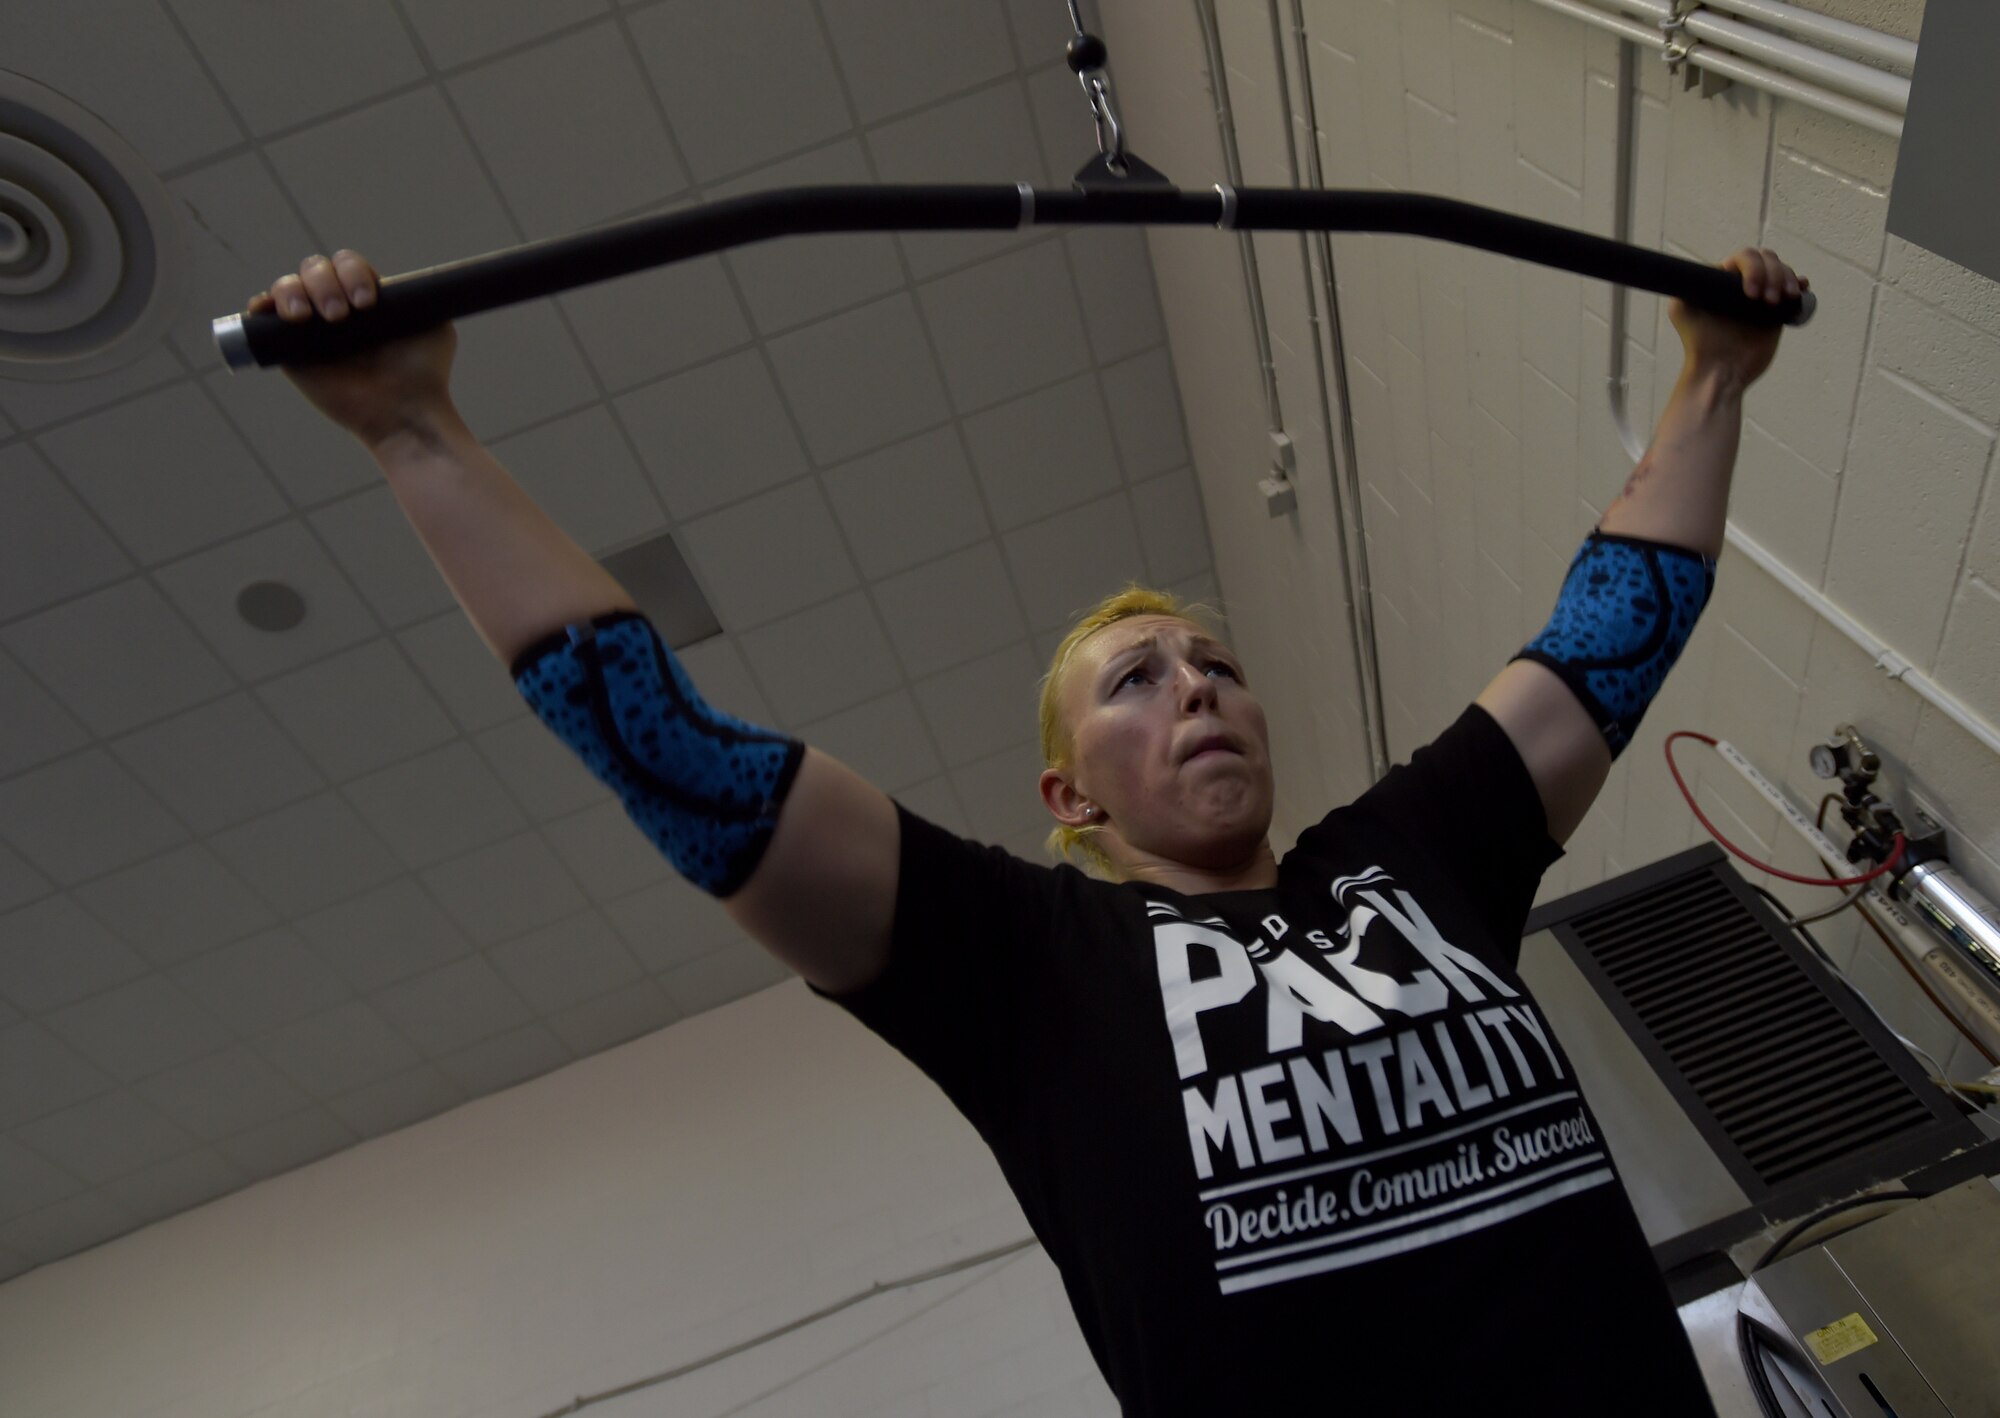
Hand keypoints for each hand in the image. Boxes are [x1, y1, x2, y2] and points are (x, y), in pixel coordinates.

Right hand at [248, 251, 459, 450]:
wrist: (403, 411)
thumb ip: (421, 297)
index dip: (351, 272)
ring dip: (293, 292)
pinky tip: (268, 311)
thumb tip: (407, 283)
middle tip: (339, 315)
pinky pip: (262, 316)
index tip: (366, 302)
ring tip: (306, 318)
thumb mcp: (435, 326)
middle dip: (324, 283)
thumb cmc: (422, 373)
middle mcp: (335, 306)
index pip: (346, 263)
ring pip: (288, 286)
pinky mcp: (287, 349)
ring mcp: (309, 327)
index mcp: (366, 296)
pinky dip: (261, 306)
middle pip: (314, 268)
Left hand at [1666, 246, 1806, 389]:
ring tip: (1781, 300)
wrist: (1722, 372)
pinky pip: (1794, 287)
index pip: (1744, 257)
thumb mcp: (1682, 310)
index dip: (1753, 268)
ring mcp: (1761, 295)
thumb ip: (1686, 284)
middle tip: (1766, 302)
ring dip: (1786, 278)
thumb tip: (1699, 268)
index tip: (1751, 293)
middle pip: (1767, 259)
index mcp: (1722, 279)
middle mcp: (1742, 284)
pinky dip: (1799, 283)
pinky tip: (1800, 289)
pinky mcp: (1777, 310)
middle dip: (1773, 274)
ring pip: (1782, 270)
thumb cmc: (1700, 344)